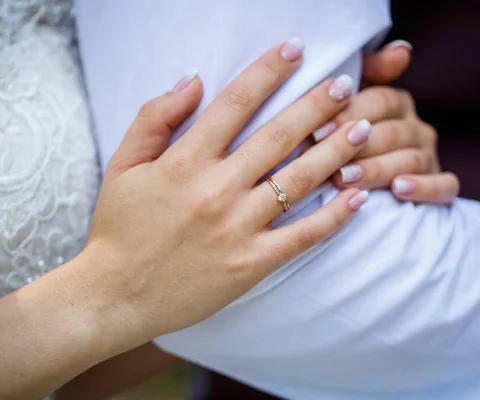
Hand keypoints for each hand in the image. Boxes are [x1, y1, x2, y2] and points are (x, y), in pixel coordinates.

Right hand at [85, 40, 370, 344]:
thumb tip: (195, 78)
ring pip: (298, 181)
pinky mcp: (251, 263)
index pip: (236, 102)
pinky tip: (358, 196)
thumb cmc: (120, 228)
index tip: (295, 50)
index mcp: (185, 160)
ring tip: (363, 128)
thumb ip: (155, 117)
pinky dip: (334, 216)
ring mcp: (237, 227)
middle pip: (279, 137)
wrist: (117, 294)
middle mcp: (216, 189)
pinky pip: (302, 236)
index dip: (269, 70)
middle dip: (317, 106)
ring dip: (336, 151)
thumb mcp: (122, 165)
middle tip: (346, 86)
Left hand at [327, 40, 458, 203]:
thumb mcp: (349, 105)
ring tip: (345, 179)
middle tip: (326, 160)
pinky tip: (399, 189)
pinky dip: (423, 187)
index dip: (348, 114)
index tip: (316, 131)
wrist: (369, 187)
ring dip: (377, 169)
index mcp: (397, 104)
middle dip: (357, 147)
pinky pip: (444, 185)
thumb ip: (367, 74)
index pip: (380, 101)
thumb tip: (402, 49)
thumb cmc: (348, 140)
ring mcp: (431, 156)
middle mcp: (417, 127)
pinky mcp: (443, 186)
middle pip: (392, 133)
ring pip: (411, 160)